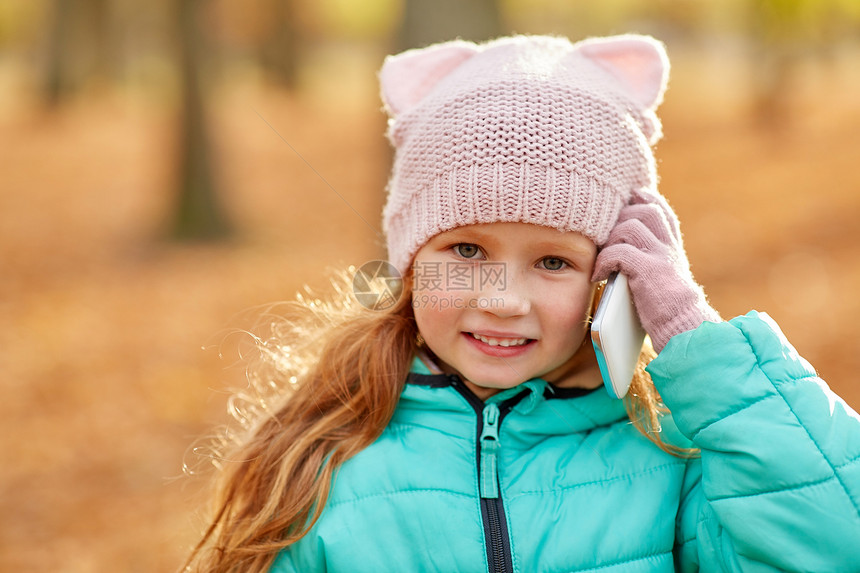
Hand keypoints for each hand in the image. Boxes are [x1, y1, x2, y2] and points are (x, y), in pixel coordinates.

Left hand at [593, 188, 720, 351]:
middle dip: (620, 218)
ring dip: (610, 239)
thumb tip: (621, 249)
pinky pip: (620, 251)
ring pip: (631, 225)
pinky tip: (599, 276)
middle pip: (644, 209)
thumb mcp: (662, 278)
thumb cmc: (667, 311)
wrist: (686, 331)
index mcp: (672, 246)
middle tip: (605, 238)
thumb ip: (649, 259)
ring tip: (602, 258)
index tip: (624, 204)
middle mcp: (669, 246)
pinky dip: (604, 261)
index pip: (659, 208)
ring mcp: (661, 256)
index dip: (641, 200)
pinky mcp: (650, 271)